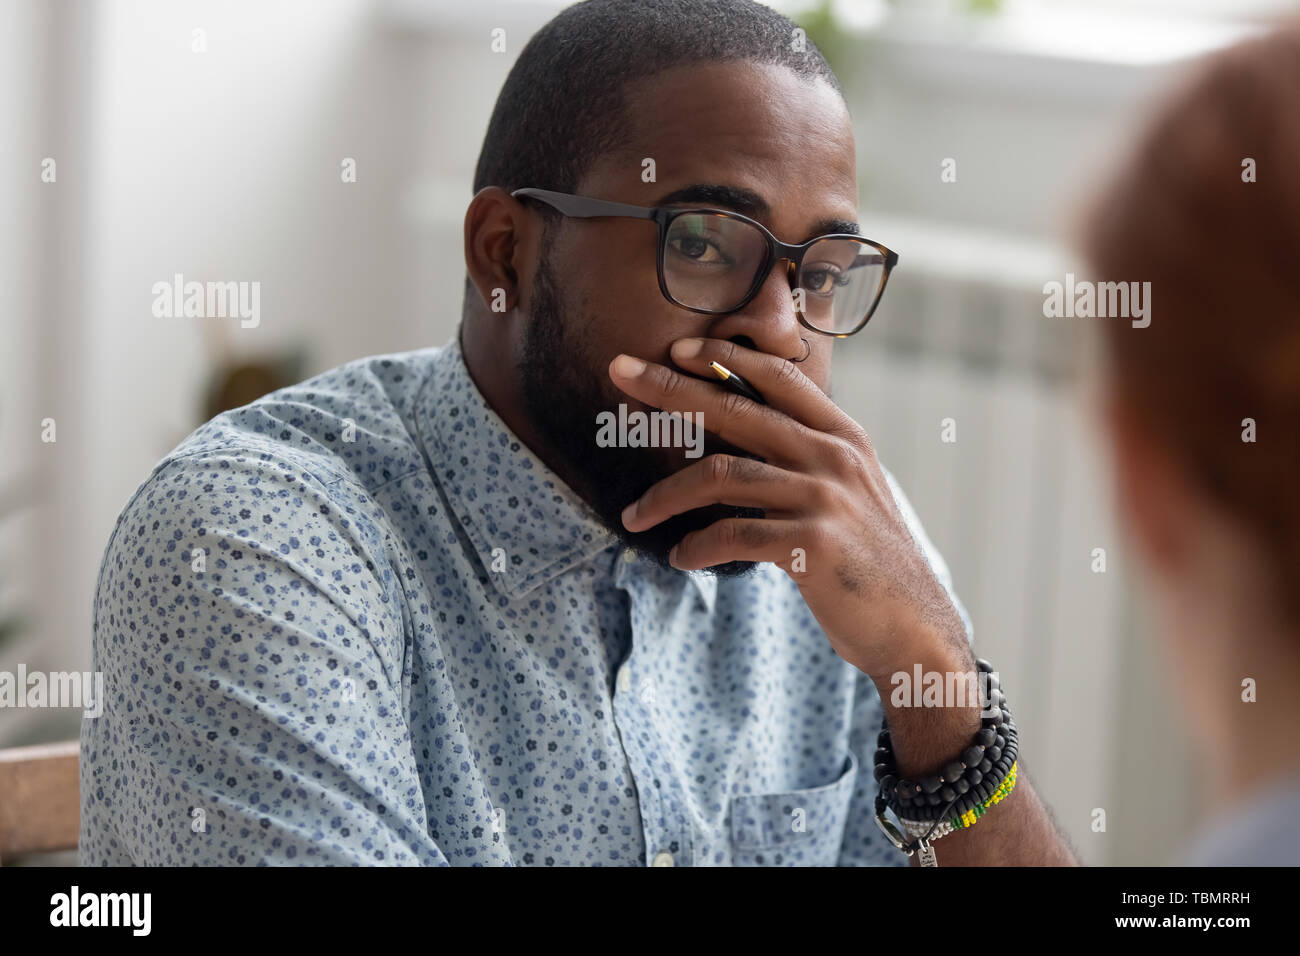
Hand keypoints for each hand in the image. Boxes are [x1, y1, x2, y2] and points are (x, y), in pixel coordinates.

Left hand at [609, 336, 967, 680]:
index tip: (676, 349)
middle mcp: (834, 457)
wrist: (914, 630)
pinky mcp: (812, 544)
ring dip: (665, 495)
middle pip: (736, 409)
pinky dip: (696, 546)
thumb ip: (804, 462)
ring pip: (721, 475)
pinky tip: (679, 557)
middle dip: (670, 388)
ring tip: (633, 515)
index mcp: (843, 437)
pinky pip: (733, 534)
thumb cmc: (867, 565)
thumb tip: (738, 444)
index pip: (779, 377)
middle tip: (618, 373)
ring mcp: (825, 498)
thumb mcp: (848, 496)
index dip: (724, 357)